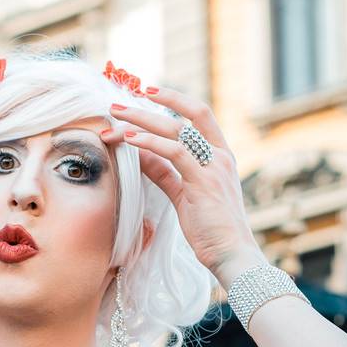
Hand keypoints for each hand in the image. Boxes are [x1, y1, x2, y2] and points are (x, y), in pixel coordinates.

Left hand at [101, 84, 261, 278]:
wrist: (232, 254)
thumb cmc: (210, 229)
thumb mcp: (184, 195)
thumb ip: (165, 173)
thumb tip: (140, 156)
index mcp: (220, 156)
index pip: (200, 115)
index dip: (174, 100)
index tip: (147, 92)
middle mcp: (220, 156)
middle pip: (188, 115)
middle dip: (151, 105)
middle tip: (118, 103)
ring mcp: (213, 167)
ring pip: (175, 130)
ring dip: (141, 120)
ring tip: (114, 117)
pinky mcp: (202, 181)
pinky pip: (173, 153)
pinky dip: (149, 143)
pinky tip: (129, 139)